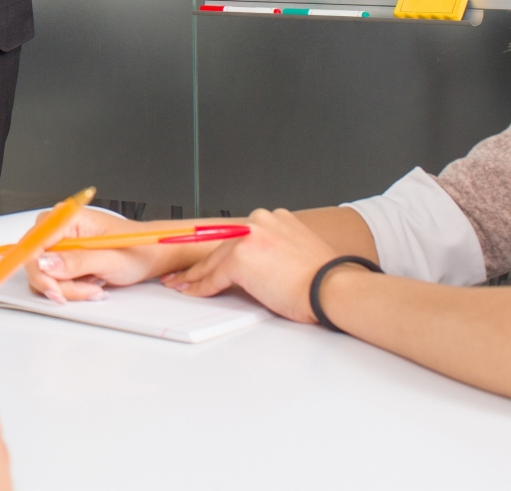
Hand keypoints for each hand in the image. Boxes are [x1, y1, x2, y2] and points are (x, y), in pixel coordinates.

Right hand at [23, 208, 223, 302]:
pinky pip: (53, 280)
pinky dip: (70, 290)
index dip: (39, 269)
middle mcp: (60, 229)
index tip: (54, 290)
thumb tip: (44, 263)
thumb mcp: (109, 258)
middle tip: (87, 290)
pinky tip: (91, 286)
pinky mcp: (63, 260)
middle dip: (59, 283)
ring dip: (68, 289)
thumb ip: (76, 261)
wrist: (151, 256)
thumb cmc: (137, 249)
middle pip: (35, 261)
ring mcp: (60, 245)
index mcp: (68, 217)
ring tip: (94, 287)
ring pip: (43, 275)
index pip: (34, 243)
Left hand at [160, 208, 339, 320]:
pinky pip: (214, 276)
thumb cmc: (321, 280)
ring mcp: (248, 238)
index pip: (238, 237)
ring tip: (180, 284)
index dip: (220, 250)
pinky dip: (201, 286)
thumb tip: (258, 264)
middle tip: (183, 273)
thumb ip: (274, 250)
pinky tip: (192, 292)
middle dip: (201, 262)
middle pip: (222, 246)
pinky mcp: (240, 259)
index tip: (207, 259)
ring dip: (194, 275)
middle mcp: (259, 222)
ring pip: (214, 260)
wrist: (330, 288)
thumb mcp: (296, 252)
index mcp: (274, 219)